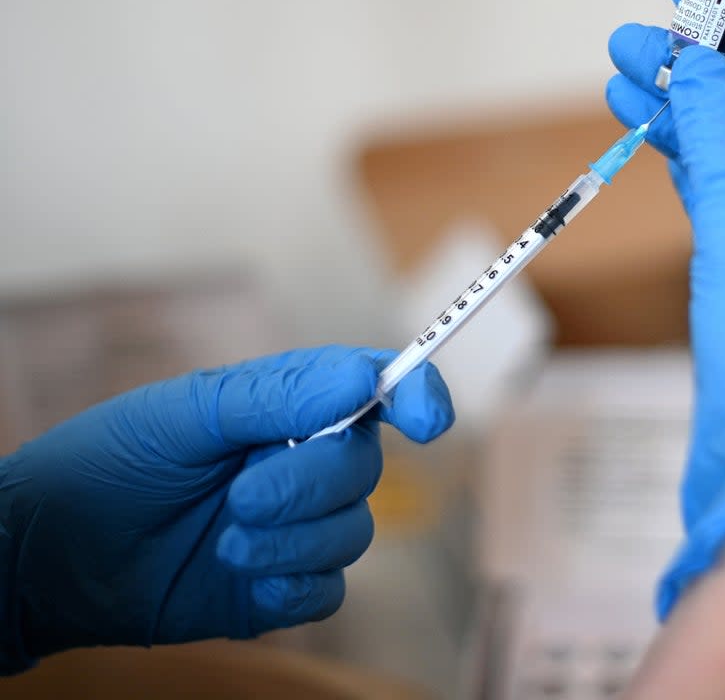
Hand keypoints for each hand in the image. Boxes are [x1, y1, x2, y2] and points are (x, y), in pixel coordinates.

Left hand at [0, 345, 453, 671]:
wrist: (53, 559)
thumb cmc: (110, 465)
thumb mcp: (185, 414)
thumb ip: (277, 396)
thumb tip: (364, 379)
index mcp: (284, 406)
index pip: (371, 388)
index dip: (414, 393)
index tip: (429, 418)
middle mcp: (300, 461)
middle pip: (364, 466)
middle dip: (309, 483)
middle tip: (241, 495)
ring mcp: (295, 526)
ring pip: (352, 531)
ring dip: (291, 540)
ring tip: (225, 542)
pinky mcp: (283, 586)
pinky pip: (329, 589)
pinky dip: (292, 587)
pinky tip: (242, 579)